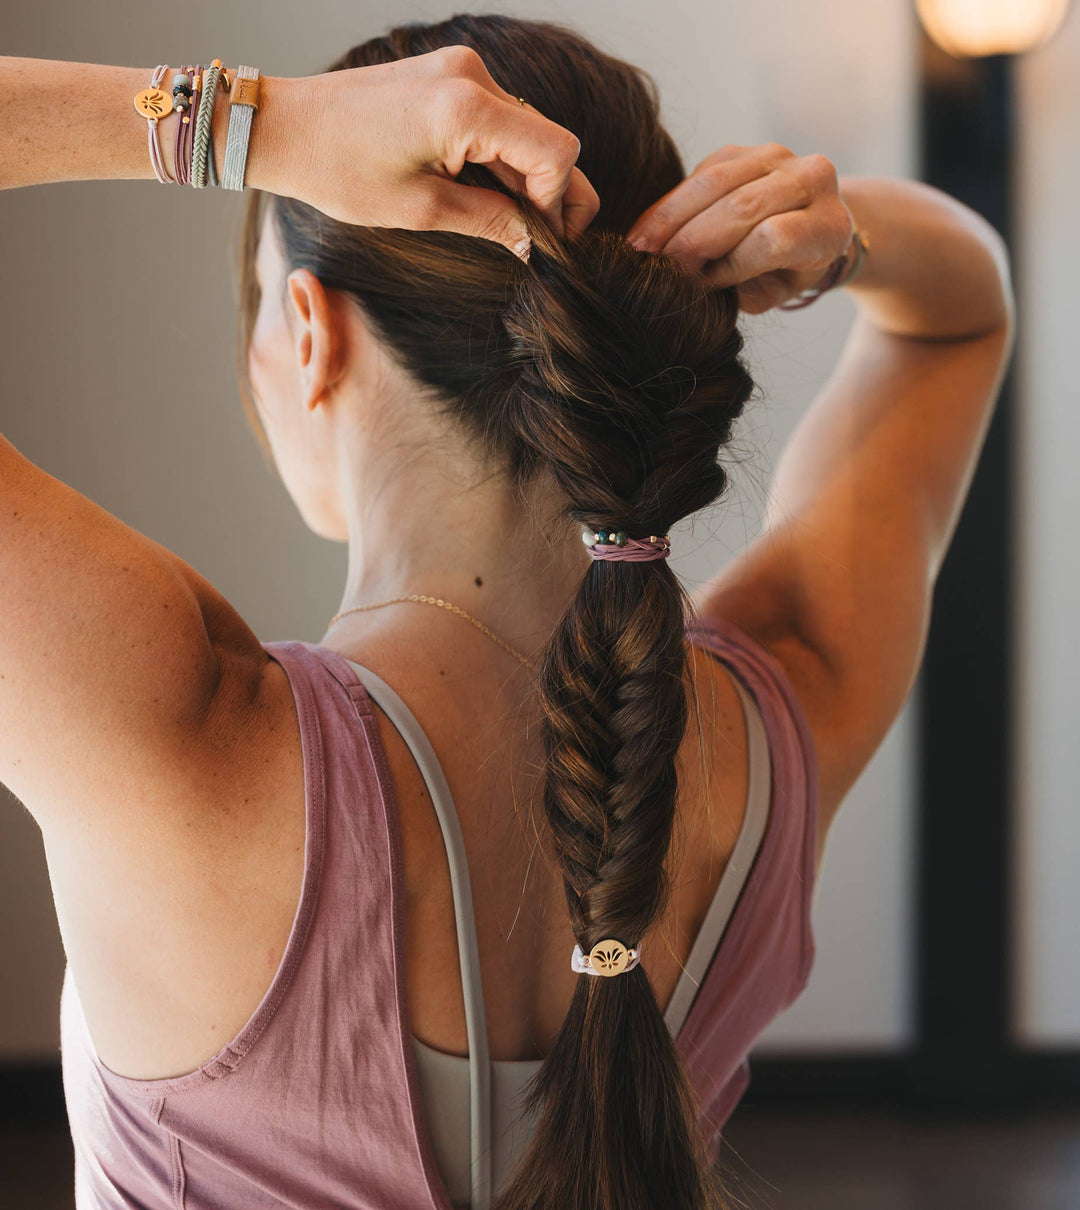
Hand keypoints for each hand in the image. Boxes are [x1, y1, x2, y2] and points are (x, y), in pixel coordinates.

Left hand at [272, 45, 599, 258]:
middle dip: (550, 193)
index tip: (539, 240)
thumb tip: (535, 244)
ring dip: (525, 177)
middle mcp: (471, 75)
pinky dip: (502, 156)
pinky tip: (484, 190)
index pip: (556, 151)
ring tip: (504, 221)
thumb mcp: (421, 209)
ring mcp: (460, 68)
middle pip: (547, 138)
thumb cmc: (340, 170)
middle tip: (537, 240)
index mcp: (466, 107)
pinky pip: (499, 117)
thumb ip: (490, 221)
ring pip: (526, 129)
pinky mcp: (448, 74)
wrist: (286, 127)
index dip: (558, 202)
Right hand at [626, 143, 854, 312]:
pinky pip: (699, 174)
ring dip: (669, 219)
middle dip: (691, 241)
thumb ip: (745, 290)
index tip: (700, 285)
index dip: (731, 264)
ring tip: (639, 249)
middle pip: (741, 208)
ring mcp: (777, 157)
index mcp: (828, 226)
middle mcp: (812, 180)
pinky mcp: (741, 150)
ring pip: (714, 184)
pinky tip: (646, 231)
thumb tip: (694, 284)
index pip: (774, 239)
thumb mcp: (775, 293)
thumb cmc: (789, 271)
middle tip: (653, 270)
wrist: (809, 222)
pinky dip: (668, 204)